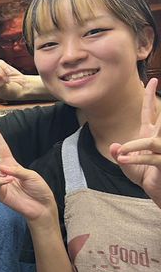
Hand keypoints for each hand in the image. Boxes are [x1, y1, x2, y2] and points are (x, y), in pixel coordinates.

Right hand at [0, 122, 57, 222]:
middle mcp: (2, 172)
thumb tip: (0, 167)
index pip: (1, 147)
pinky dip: (0, 181)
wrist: (41, 206)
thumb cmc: (38, 189)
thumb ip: (16, 170)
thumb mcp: (31, 175)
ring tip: (6, 176)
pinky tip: (8, 181)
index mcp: (11, 164)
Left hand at [109, 78, 160, 207]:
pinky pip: (150, 157)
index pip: (151, 111)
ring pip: (151, 142)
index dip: (150, 96)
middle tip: (157, 87)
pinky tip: (124, 160)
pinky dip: (135, 159)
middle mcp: (159, 139)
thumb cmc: (144, 175)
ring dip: (134, 146)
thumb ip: (119, 154)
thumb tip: (114, 147)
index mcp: (150, 134)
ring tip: (122, 152)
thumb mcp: (126, 163)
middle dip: (160, 107)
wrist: (157, 191)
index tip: (152, 80)